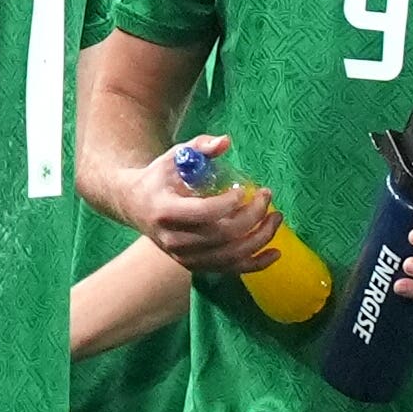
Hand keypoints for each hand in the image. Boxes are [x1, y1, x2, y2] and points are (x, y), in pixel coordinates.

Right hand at [122, 134, 278, 274]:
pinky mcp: (195, 265)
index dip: (230, 203)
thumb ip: (199, 147)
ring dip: (260, 238)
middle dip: (252, 216)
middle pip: (223, 236)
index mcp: (166, 211)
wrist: (136, 206)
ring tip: (276, 218)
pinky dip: (256, 264)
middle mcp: (174, 240)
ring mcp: (185, 257)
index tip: (245, 190)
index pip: (204, 213)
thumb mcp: (174, 156)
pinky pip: (230, 270)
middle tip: (267, 197)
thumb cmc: (159, 178)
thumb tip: (225, 142)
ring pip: (230, 256)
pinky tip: (275, 252)